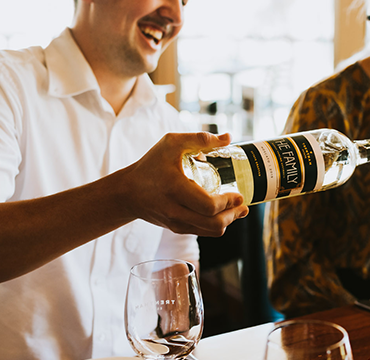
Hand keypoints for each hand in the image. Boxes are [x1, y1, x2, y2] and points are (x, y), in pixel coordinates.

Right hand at [119, 132, 247, 236]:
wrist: (127, 192)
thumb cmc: (150, 165)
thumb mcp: (171, 144)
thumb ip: (199, 139)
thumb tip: (228, 137)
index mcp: (176, 190)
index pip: (209, 206)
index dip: (228, 203)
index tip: (239, 195)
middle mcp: (176, 211)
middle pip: (214, 224)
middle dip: (233, 215)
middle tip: (243, 205)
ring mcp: (176, 223)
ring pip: (211, 231)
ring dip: (228, 222)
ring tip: (237, 210)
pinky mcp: (177, 228)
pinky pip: (203, 232)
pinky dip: (216, 225)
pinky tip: (222, 214)